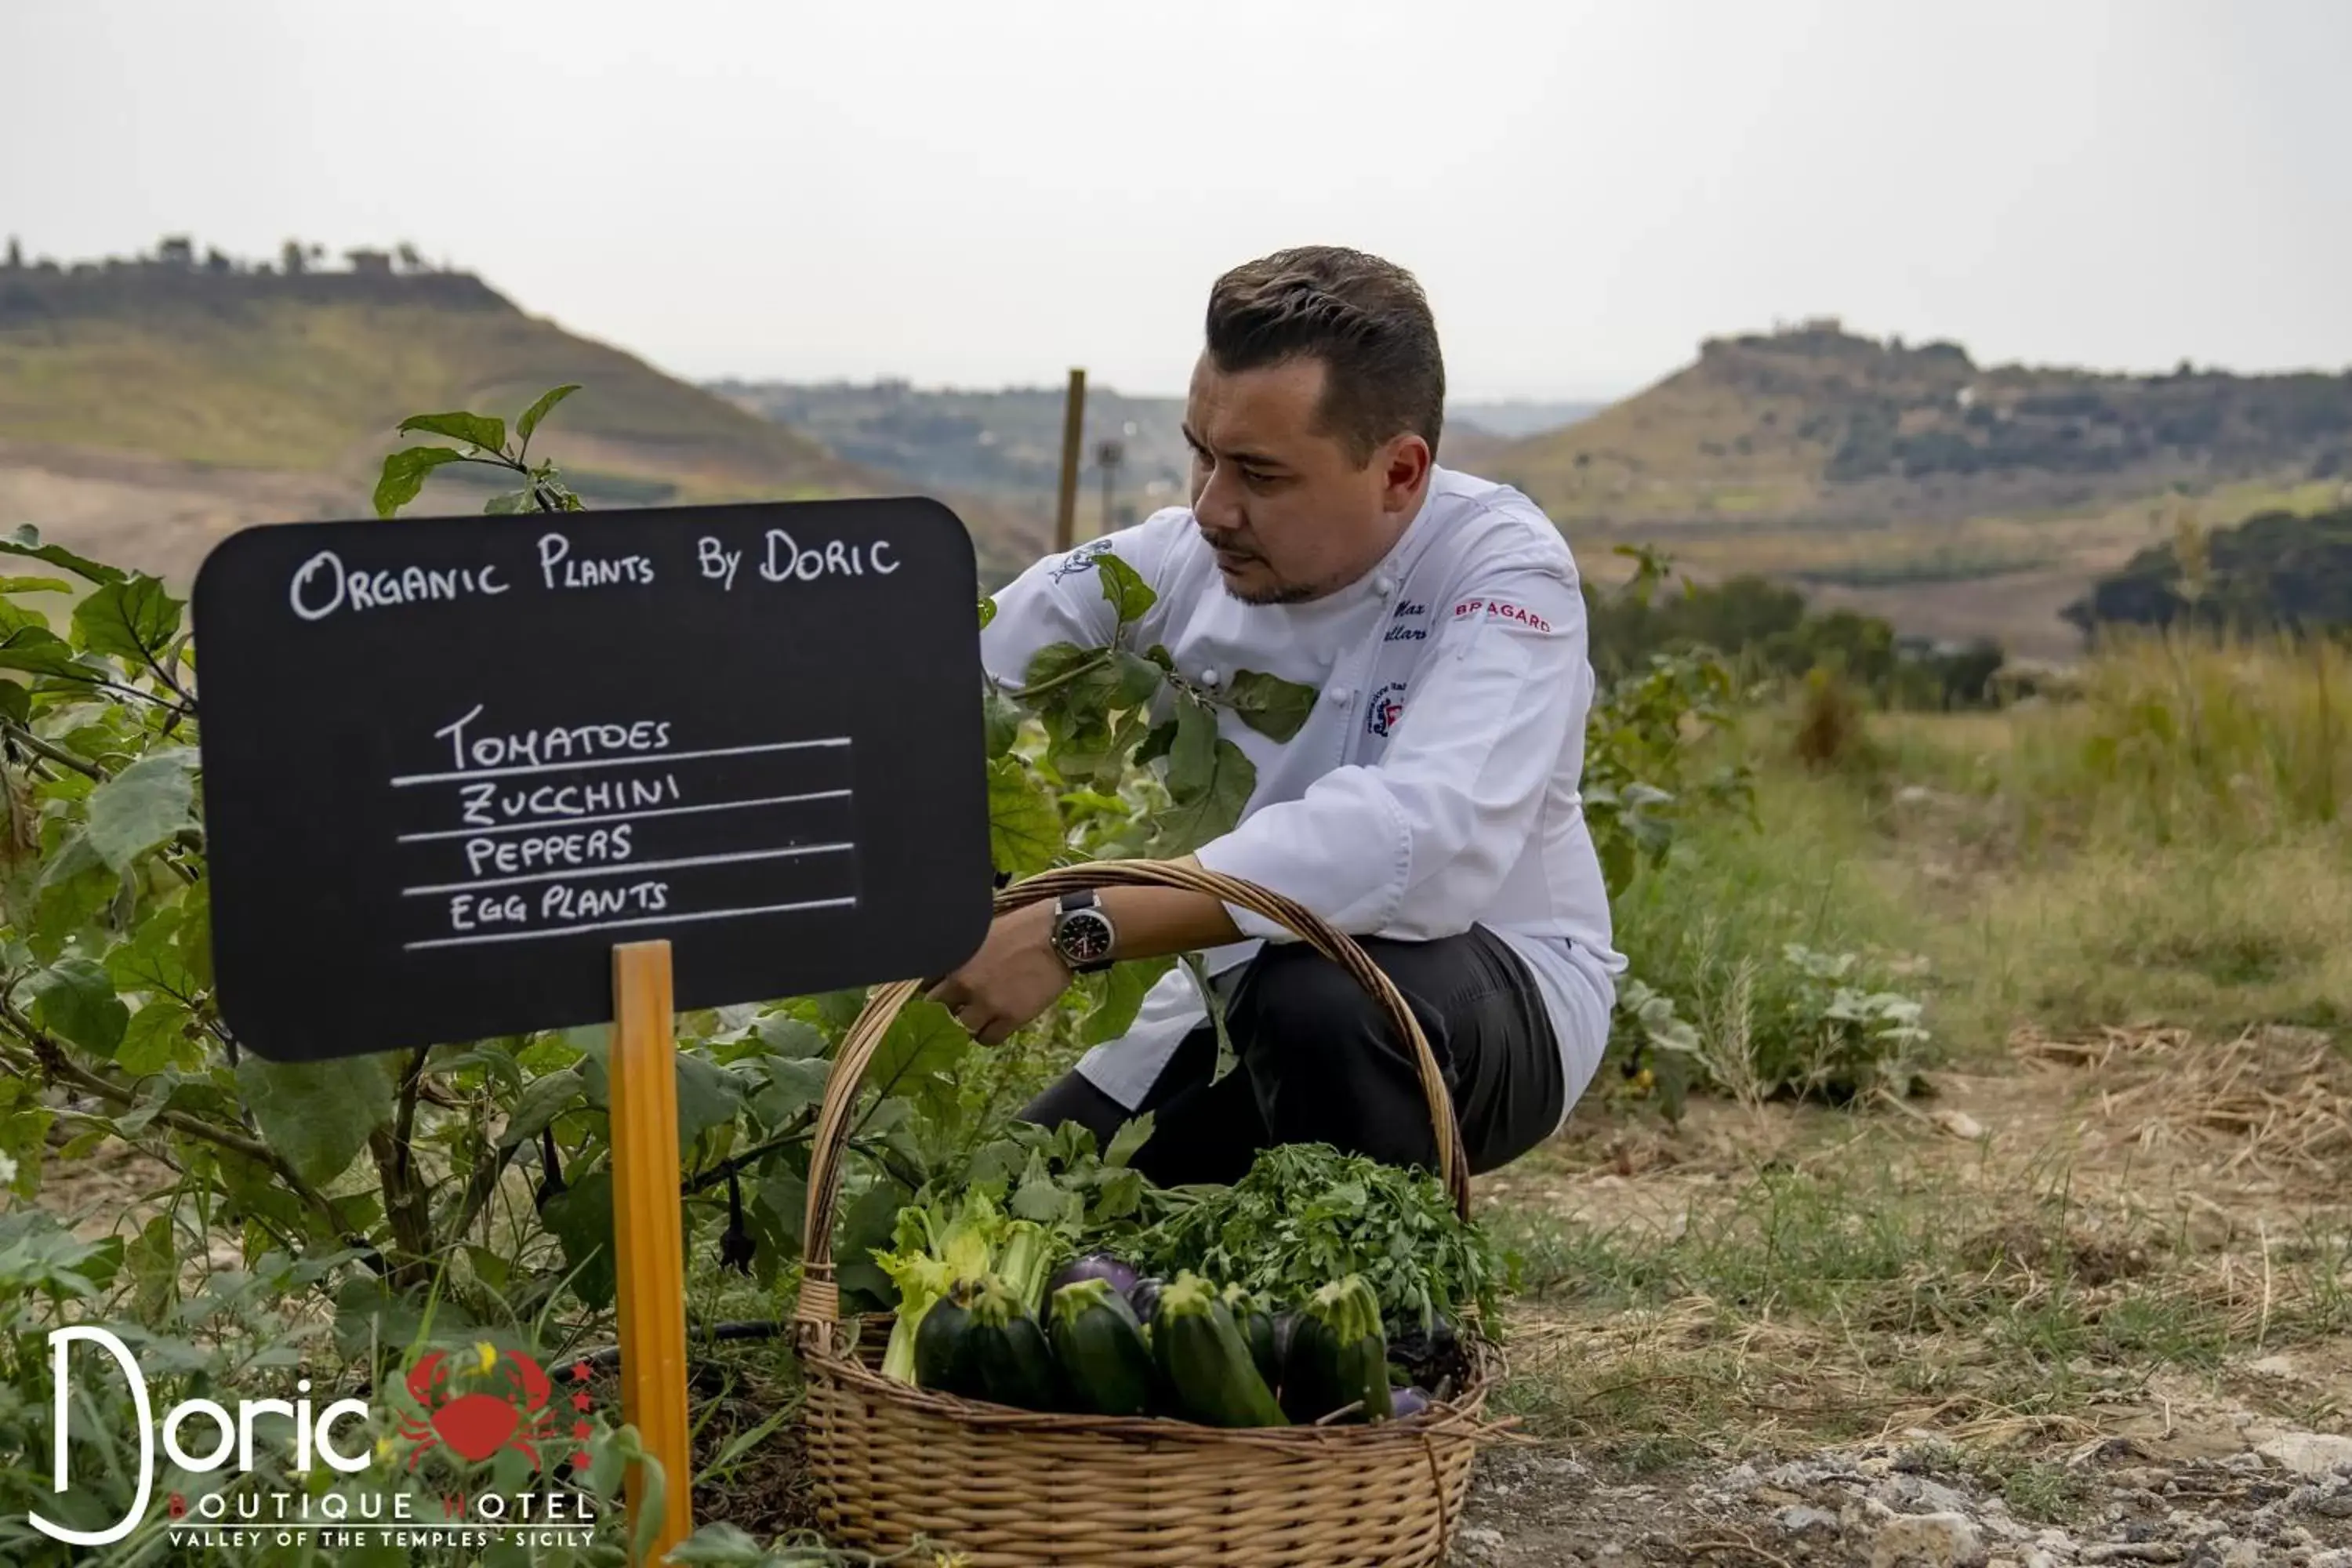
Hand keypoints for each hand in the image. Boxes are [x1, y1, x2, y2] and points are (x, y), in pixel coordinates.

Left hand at [924, 901, 1072, 1045]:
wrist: (1058, 935)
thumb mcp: (981, 933)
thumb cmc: (1022, 926)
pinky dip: (988, 1035)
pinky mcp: (1011, 1018)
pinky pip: (988, 1039)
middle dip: (947, 1012)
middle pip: (940, 1013)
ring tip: (978, 1019)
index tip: (944, 994)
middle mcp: (965, 985)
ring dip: (967, 1026)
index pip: (927, 988)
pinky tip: (994, 1025)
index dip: (936, 992)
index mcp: (956, 962)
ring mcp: (987, 1004)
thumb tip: (950, 966)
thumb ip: (962, 953)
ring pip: (963, 1029)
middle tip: (959, 1010)